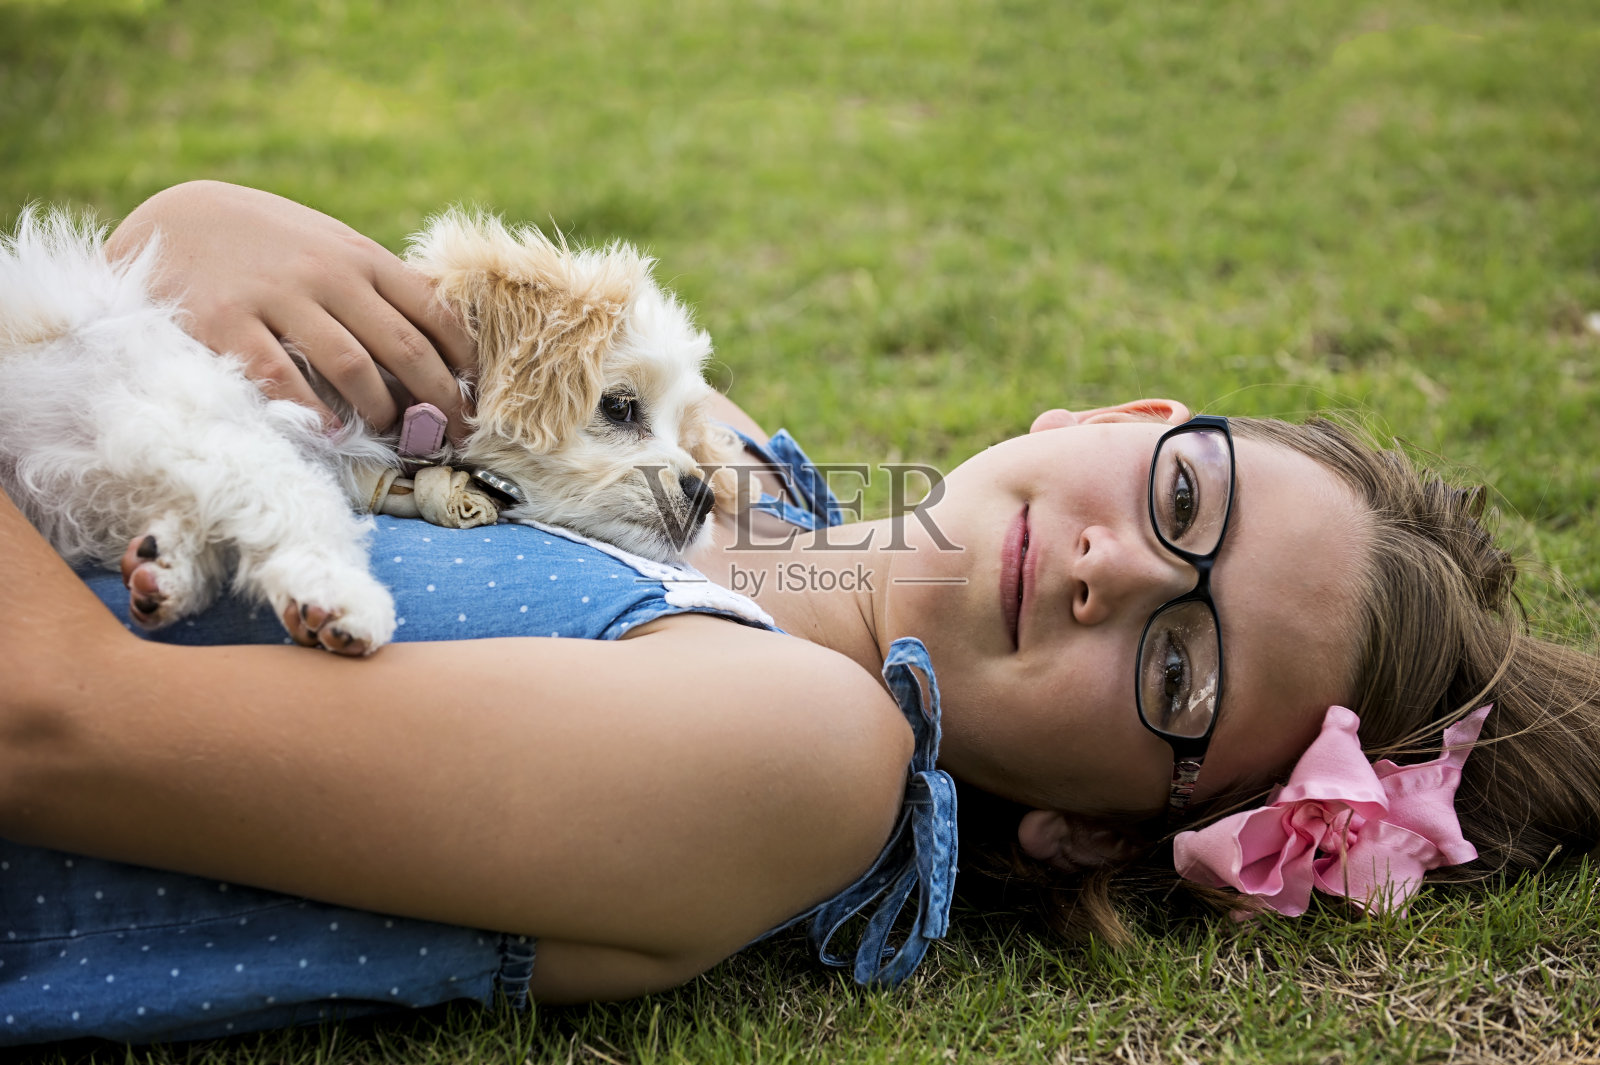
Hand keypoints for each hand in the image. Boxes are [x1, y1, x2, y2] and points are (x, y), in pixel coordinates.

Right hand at [106, 181, 475, 441]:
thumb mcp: (330, 246)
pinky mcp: (226, 323)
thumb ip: (377, 285)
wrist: (175, 219)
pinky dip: (312, 412)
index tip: (479, 398)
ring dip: (382, 412)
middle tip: (455, 437)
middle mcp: (327, 275)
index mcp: (361, 257)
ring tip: (393, 436)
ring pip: (352, 368)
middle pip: (404, 349)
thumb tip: (442, 338)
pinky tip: (331, 434)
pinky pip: (281, 378)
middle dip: (439, 400)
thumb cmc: (270, 243)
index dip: (464, 362)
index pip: (434, 312)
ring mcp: (277, 297)